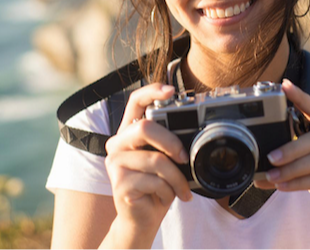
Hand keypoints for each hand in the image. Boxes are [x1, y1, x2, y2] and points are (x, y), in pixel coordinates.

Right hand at [104, 83, 192, 231]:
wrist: (142, 219)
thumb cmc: (157, 187)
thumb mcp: (168, 161)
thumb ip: (171, 144)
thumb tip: (194, 133)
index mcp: (130, 132)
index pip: (135, 101)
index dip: (151, 91)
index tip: (171, 90)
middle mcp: (118, 144)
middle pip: (145, 128)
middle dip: (172, 143)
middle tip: (184, 158)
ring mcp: (115, 163)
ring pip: (156, 159)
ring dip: (176, 178)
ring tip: (180, 189)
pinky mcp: (119, 183)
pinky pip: (154, 181)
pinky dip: (168, 191)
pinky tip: (163, 197)